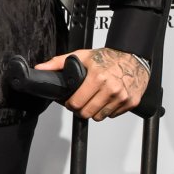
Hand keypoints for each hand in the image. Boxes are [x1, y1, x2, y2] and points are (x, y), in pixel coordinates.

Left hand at [34, 47, 148, 120]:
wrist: (133, 56)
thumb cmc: (108, 56)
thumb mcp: (82, 56)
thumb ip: (59, 63)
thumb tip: (40, 68)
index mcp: (97, 77)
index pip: (76, 103)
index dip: (70, 104)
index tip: (71, 101)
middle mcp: (111, 88)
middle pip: (87, 113)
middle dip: (80, 109)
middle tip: (81, 102)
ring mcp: (122, 97)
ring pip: (100, 117)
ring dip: (94, 111)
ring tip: (94, 99)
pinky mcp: (131, 102)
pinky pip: (113, 115)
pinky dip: (108, 110)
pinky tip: (107, 99)